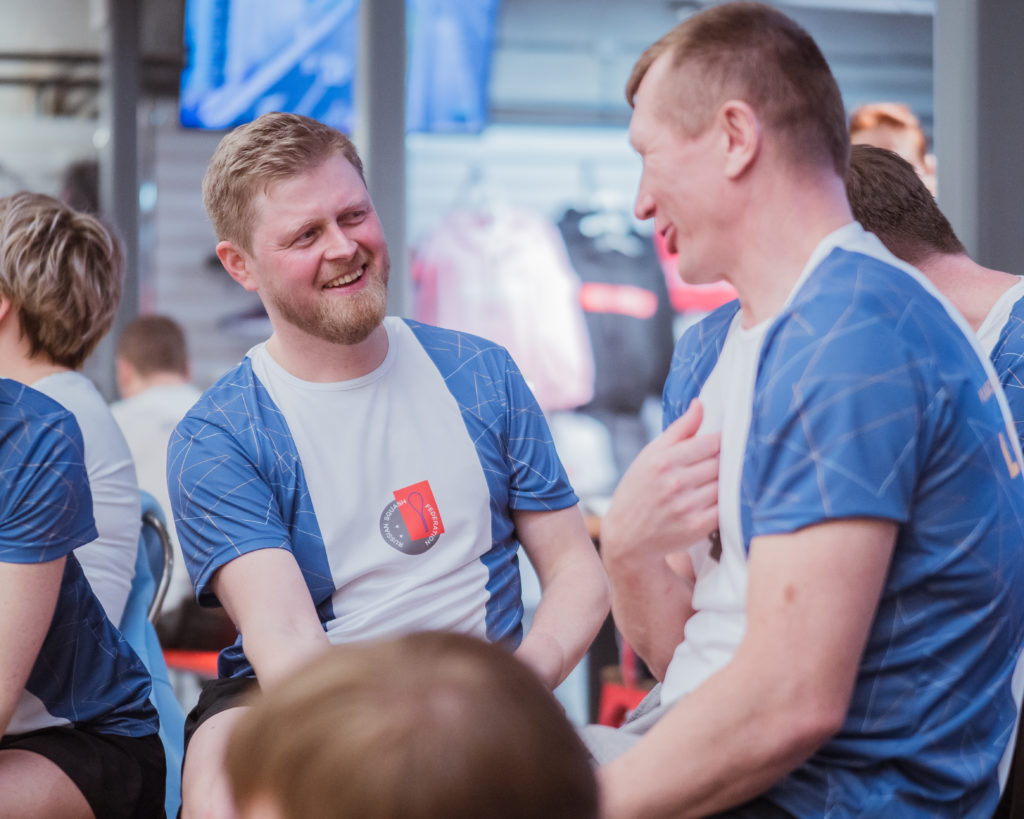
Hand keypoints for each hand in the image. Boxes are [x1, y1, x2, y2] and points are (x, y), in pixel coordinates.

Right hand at [600, 399, 719, 568]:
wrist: (627, 538)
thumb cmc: (638, 491)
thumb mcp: (650, 455)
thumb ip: (679, 430)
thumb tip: (700, 404)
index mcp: (663, 460)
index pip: (710, 442)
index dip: (723, 440)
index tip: (726, 442)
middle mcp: (675, 482)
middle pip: (721, 463)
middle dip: (728, 460)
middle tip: (731, 460)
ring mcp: (687, 506)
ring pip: (725, 484)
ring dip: (729, 481)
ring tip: (726, 479)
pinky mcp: (697, 527)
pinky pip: (726, 507)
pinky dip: (729, 501)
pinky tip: (724, 498)